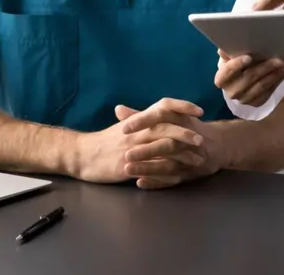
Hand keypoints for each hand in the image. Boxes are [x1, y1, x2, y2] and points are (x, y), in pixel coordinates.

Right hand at [67, 98, 206, 186]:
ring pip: (162, 148)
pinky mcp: (128, 166)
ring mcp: (133, 149)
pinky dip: (168, 172)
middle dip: (186, 133)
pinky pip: (152, 169)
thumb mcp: (124, 126)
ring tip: (197, 160)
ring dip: (182, 154)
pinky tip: (180, 177)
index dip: (182, 106)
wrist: (81, 155)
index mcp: (138, 120)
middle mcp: (137, 131)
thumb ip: (143, 119)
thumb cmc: (105, 141)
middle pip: (166, 127)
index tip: (198, 110)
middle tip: (202, 139)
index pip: (163, 106)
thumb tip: (163, 112)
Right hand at [214, 49, 283, 107]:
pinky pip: (269, 91)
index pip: (228, 72)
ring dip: (275, 74)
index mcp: (221, 79)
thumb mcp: (231, 56)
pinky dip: (278, 80)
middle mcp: (231, 92)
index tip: (249, 57)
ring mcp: (244, 99)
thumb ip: (230, 53)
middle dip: (265, 68)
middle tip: (279, 59)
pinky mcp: (256, 103)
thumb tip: (223, 50)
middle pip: (248, 79)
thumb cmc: (236, 63)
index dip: (237, 65)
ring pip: (261, 86)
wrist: (242, 79)